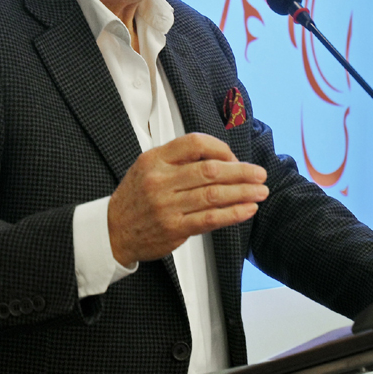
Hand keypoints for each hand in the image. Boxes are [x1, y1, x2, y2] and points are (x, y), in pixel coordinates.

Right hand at [106, 132, 267, 265]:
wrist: (113, 230)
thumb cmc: (136, 197)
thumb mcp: (147, 167)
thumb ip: (178, 159)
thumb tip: (220, 157)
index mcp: (155, 159)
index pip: (194, 143)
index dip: (220, 148)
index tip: (233, 156)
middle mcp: (160, 180)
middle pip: (210, 170)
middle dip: (241, 172)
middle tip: (259, 174)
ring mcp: (167, 206)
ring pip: (214, 195)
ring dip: (243, 192)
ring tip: (260, 191)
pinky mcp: (174, 228)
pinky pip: (210, 219)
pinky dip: (233, 214)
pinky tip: (247, 209)